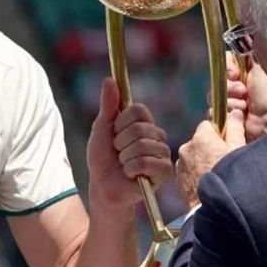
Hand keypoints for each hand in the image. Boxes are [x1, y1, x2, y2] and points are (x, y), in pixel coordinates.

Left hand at [87, 78, 172, 212]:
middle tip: (118, 153)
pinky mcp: (165, 171)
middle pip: (139, 127)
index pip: (139, 110)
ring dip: (124, 158)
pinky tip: (130, 175)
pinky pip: (146, 162)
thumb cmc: (103, 158)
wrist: (103, 186)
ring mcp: (162, 152)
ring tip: (123, 164)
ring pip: (142, 146)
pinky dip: (131, 169)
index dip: (121, 122)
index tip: (114, 132)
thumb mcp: (101, 129)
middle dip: (120, 142)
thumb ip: (108, 106)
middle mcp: (156, 135)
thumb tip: (109, 79)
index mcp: (144, 123)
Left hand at [176, 110, 245, 208]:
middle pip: (199, 141)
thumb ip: (235, 129)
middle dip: (209, 148)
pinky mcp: (178, 179)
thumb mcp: (238, 150)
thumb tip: (235, 113)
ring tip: (214, 175)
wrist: (215, 208)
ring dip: (201, 161)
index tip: (227, 144)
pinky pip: (187, 171)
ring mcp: (180, 164)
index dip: (218, 134)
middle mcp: (186, 147)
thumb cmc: (230, 177)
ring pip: (192, 157)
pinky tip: (206, 184)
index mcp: (201, 137)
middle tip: (223, 162)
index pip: (208, 126)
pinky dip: (195, 174)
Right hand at [209, 53, 266, 141]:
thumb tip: (244, 37)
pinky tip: (240, 116)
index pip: (224, 64)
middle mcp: (235, 87)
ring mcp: (230, 103)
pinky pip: (213, 112)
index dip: (227, 68)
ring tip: (244, 106)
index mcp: (243, 73)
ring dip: (230, 101)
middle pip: (218, 81)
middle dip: (229, 88)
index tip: (235, 74)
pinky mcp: (226, 118)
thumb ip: (251, 52)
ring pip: (214, 97)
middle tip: (243, 91)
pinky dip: (227, 114)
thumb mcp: (262, 68)